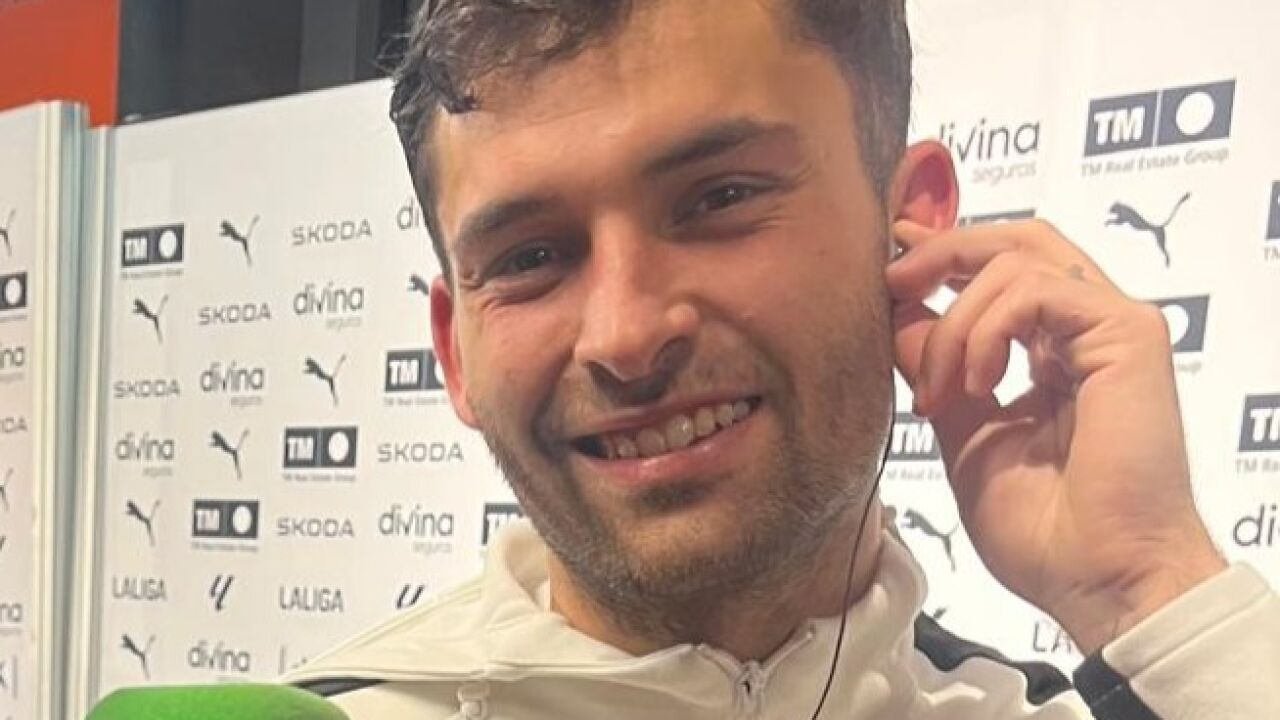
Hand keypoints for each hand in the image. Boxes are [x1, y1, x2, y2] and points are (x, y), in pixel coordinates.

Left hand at [886, 218, 1225, 654]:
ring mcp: (1113, 327)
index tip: (891, 257)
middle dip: (942, 251)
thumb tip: (899, 311)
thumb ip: (936, 365)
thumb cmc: (1041, 529)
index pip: (1004, 270)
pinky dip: (989, 328)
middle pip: (1017, 239)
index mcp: (1057, 353)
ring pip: (1016, 260)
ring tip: (944, 391)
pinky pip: (1038, 290)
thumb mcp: (962, 430)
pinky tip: (978, 384)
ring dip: (955, 322)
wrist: (1096, 580)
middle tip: (893, 282)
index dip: (945, 252)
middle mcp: (1089, 331)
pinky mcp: (1129, 334)